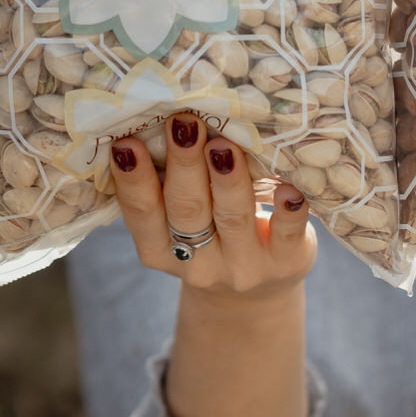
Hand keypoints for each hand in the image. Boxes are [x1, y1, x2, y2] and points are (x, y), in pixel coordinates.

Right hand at [109, 112, 316, 300]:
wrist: (258, 296)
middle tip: (182, 123)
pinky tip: (289, 187)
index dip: (133, 181)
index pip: (143, 216)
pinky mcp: (287, 262)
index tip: (126, 143)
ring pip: (233, 218)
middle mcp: (200, 264)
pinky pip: (288, 234)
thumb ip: (169, 186)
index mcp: (161, 252)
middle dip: (183, 165)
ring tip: (223, 144)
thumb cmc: (212, 239)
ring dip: (227, 180)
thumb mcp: (181, 224)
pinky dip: (288, 210)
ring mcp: (245, 266)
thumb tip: (160, 119)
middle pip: (187, 212)